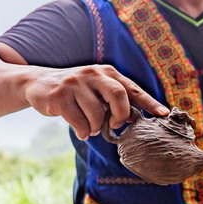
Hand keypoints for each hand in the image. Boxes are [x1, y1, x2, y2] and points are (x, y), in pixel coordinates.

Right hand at [23, 65, 168, 139]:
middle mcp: (93, 74)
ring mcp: (75, 83)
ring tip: (91, 127)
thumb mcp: (97, 90)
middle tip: (115, 125)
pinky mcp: (60, 96)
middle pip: (118, 96)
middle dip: (120, 115)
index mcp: (107, 72)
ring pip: (97, 114)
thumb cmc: (76, 91)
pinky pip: (79, 122)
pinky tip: (81, 130)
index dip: (149, 102)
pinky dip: (83, 131)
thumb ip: (115, 101)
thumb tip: (135, 118)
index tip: (164, 114)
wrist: (38, 83)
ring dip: (96, 127)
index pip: (132, 88)